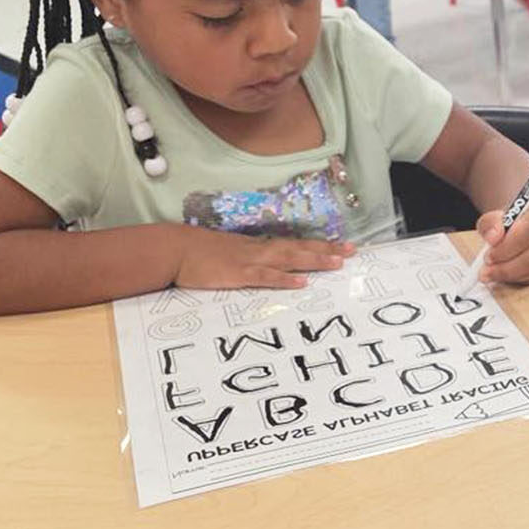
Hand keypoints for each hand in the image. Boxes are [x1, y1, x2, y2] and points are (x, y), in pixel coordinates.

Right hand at [175, 230, 353, 289]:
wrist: (175, 249)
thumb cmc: (199, 253)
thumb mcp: (229, 252)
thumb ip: (248, 258)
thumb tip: (267, 266)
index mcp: (258, 246)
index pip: (295, 244)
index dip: (319, 245)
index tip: (343, 246)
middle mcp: (259, 250)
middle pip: (299, 249)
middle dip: (326, 250)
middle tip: (353, 252)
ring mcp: (250, 261)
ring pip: (289, 259)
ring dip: (314, 260)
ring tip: (337, 263)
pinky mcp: (238, 275)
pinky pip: (266, 277)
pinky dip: (285, 280)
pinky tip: (302, 283)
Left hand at [474, 206, 528, 284]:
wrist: (522, 224)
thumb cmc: (509, 222)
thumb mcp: (493, 218)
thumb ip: (490, 224)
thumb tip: (493, 238)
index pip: (524, 235)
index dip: (504, 249)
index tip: (488, 256)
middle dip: (505, 268)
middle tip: (486, 270)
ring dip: (508, 276)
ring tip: (491, 273)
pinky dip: (515, 279)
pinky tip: (504, 274)